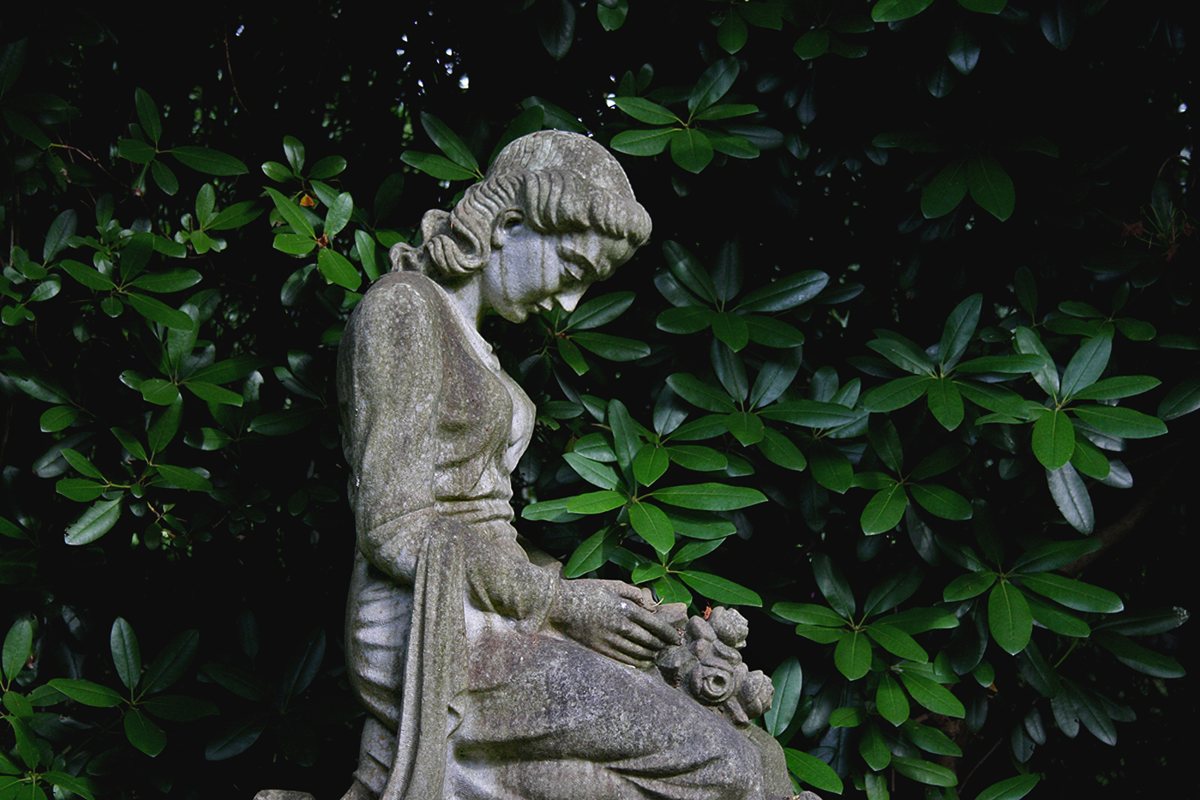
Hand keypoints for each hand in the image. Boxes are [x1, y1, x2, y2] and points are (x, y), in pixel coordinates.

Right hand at [548, 578, 680, 667]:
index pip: (655, 625)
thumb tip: (649, 604)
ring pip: (638, 653)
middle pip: (649, 641)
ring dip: (650, 656)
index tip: (675, 639)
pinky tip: (641, 664)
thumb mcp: (611, 585)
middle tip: (669, 649)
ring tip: (656, 656)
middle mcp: (621, 626)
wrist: (560, 605)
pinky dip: (636, 663)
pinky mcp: (600, 650)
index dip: (668, 634)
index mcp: (626, 609)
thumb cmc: (586, 592)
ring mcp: (610, 640)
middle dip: (661, 646)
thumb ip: (632, 593)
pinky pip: (623, 660)